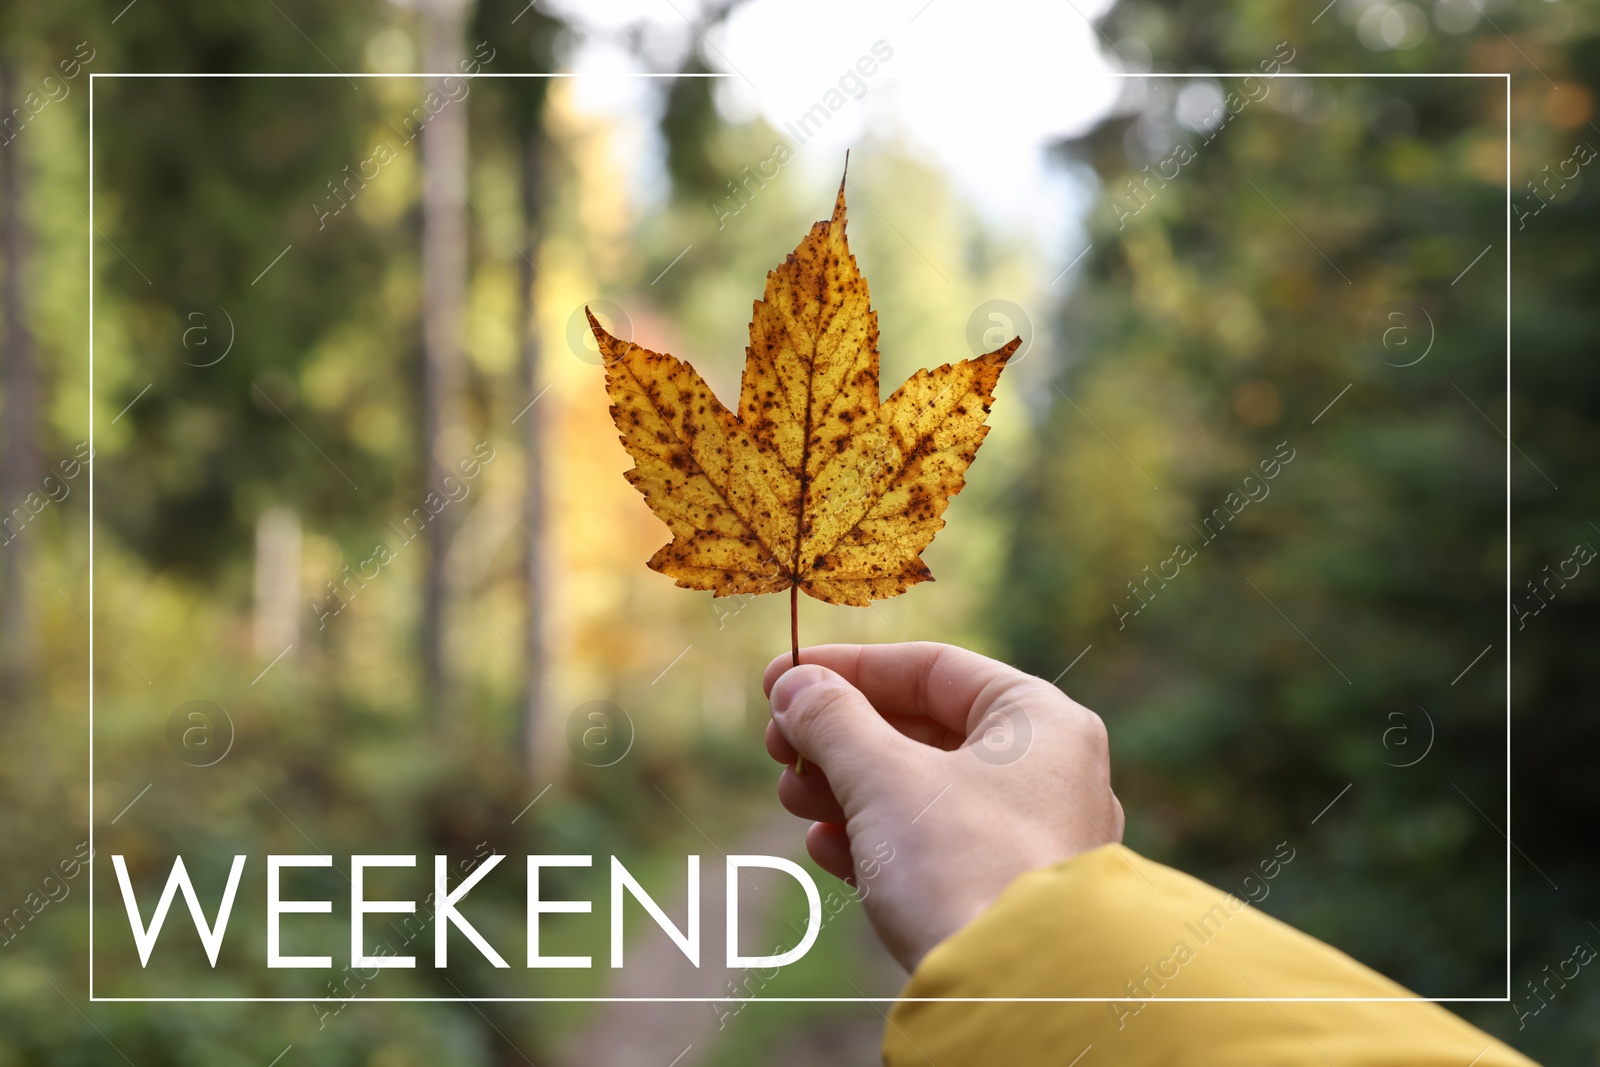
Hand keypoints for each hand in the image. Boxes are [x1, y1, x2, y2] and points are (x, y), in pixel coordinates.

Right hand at [764, 642, 1122, 971]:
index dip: (848, 669)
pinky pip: (933, 845)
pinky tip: (825, 847)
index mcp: (1039, 720)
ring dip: (846, 787)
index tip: (782, 678)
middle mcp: (1047, 770)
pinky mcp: (1005, 890)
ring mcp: (1031, 834)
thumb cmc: (962, 865)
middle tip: (776, 746)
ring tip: (792, 797)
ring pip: (922, 789)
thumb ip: (833, 721)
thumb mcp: (884, 778)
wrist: (1014, 994)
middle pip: (923, 729)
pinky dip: (875, 837)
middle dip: (839, 737)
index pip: (932, 668)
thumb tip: (794, 686)